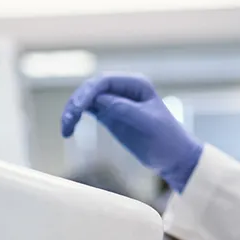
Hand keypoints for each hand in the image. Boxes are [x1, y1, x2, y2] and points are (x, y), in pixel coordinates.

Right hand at [60, 75, 203, 191]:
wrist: (174, 158)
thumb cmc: (167, 139)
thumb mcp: (148, 124)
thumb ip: (124, 110)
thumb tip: (99, 100)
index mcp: (136, 85)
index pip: (105, 81)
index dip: (88, 92)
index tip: (78, 108)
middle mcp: (123, 89)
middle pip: (91, 89)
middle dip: (76, 102)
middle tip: (67, 121)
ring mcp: (115, 102)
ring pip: (85, 100)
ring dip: (72, 111)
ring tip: (65, 129)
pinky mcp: (109, 115)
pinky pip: (87, 111)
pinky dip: (75, 118)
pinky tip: (68, 130)